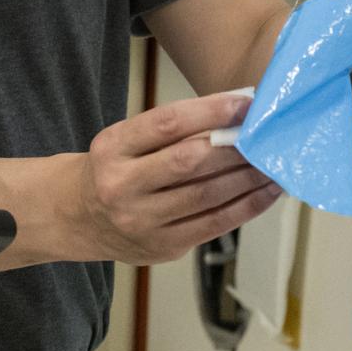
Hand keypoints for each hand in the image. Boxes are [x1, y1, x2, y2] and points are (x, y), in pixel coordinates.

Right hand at [76, 92, 279, 263]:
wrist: (78, 218)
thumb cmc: (115, 168)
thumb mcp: (125, 140)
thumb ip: (171, 130)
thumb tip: (234, 113)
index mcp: (112, 148)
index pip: (166, 123)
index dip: (210, 111)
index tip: (245, 103)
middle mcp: (121, 186)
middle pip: (189, 162)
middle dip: (234, 147)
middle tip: (266, 135)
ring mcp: (141, 221)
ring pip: (207, 195)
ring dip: (247, 177)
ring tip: (273, 162)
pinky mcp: (163, 247)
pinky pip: (214, 224)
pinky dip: (247, 206)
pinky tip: (266, 191)